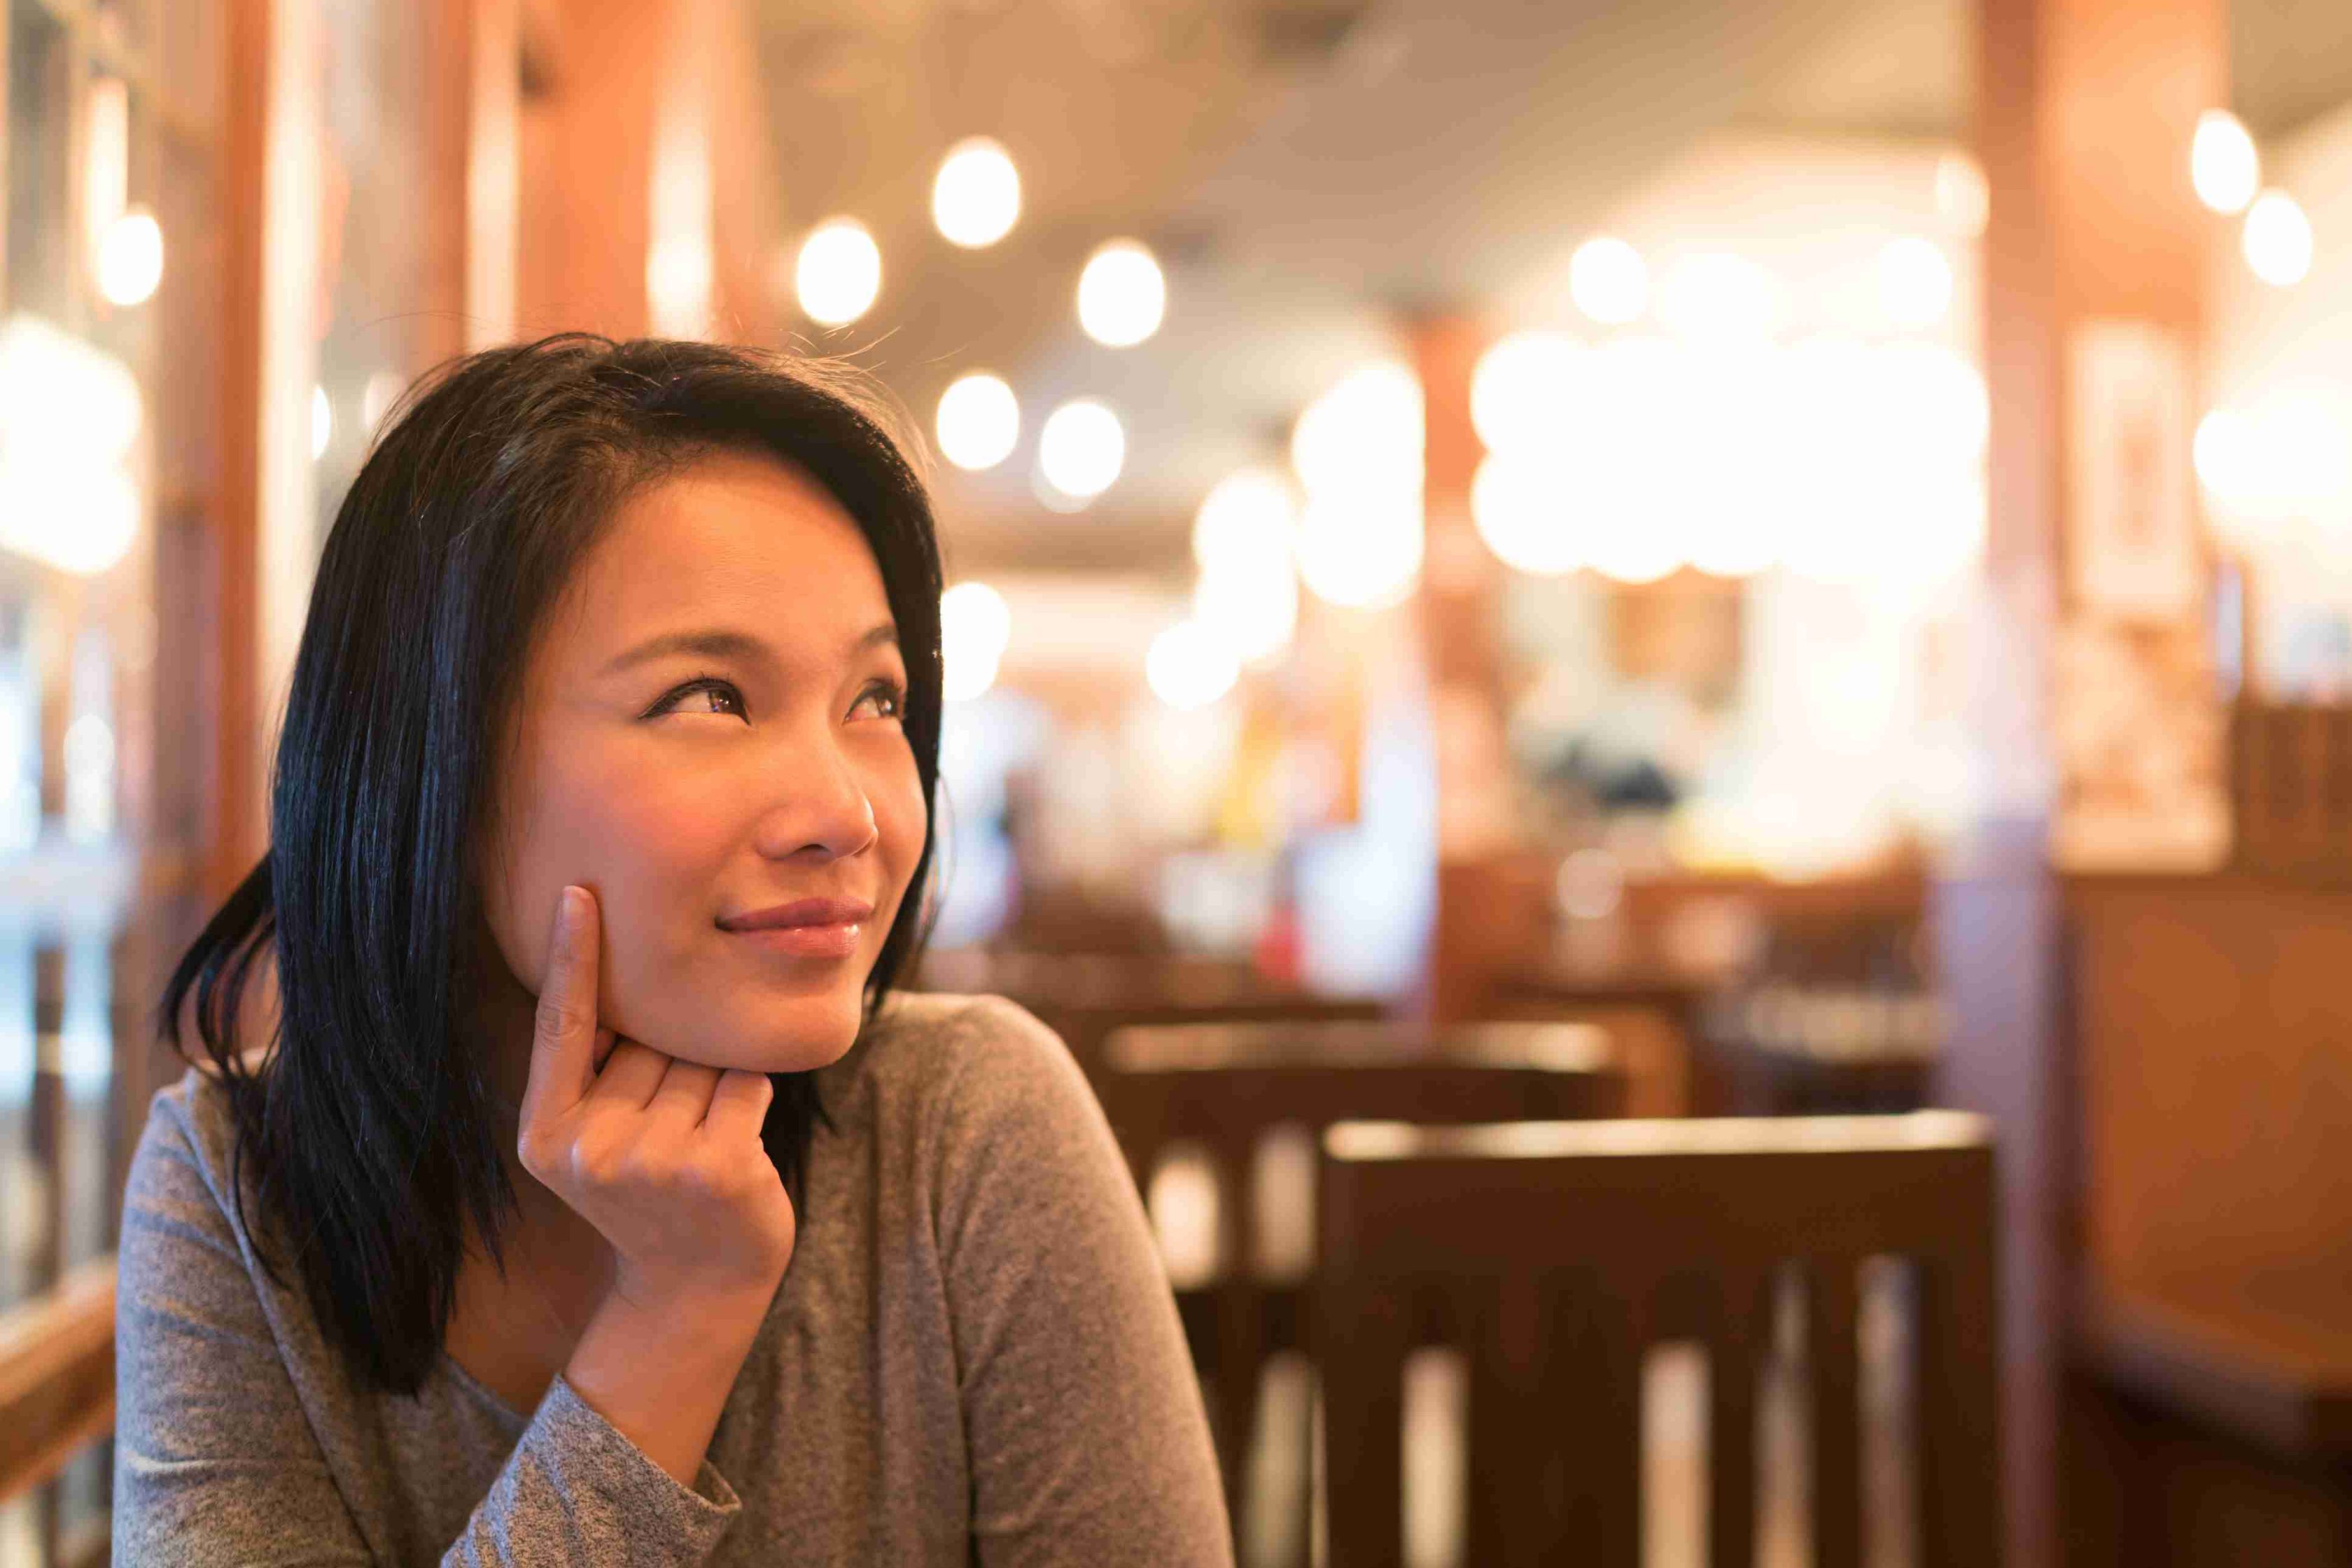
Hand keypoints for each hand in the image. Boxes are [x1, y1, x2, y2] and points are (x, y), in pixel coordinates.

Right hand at [516, 885, 796, 1312]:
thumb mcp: (596, 1144)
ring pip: (703, 1058)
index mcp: (546, 1134)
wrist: (695, 1291)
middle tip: (673, 1130)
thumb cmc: (653, 1196)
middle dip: (675, 1062)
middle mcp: (589, 1147)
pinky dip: (752, 1099)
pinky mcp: (716, 1166)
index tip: (577, 892)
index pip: (561, 1027)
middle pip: (653, 1039)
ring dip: (715, 1083)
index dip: (571, 957)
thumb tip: (636, 978)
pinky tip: (737, 1148)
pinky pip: (747, 1082)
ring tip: (701, 1144)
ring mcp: (652, 1160)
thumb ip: (600, 1075)